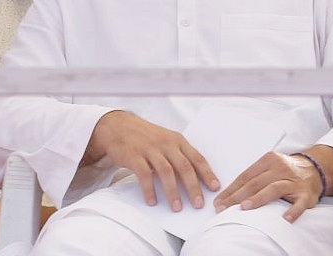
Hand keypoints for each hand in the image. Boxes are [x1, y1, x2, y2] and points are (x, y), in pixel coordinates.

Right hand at [85, 111, 219, 211]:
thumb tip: (195, 180)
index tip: (215, 188)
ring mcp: (149, 149)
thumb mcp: (165, 140)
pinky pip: (144, 174)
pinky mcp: (134, 155)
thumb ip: (178, 155)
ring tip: (177, 207)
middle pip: (184, 167)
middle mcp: (165, 143)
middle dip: (193, 187)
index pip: (196, 157)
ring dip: (173, 192)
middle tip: (198, 204)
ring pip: (166, 172)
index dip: (207, 173)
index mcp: (176, 140)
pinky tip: (152, 200)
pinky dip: (149, 189)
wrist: (117, 126)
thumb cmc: (144, 137)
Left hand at [214, 148, 332, 222]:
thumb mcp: (268, 168)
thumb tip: (229, 194)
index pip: (245, 176)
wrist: (315, 169)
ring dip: (258, 199)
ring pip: (273, 189)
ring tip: (244, 208)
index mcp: (267, 161)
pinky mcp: (307, 194)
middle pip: (255, 183)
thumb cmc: (284, 171)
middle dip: (237, 196)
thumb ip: (252, 178)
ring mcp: (294, 181)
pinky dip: (293, 211)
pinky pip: (300, 203)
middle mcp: (280, 169)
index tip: (219, 201)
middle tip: (224, 208)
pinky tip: (285, 219)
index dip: (231, 190)